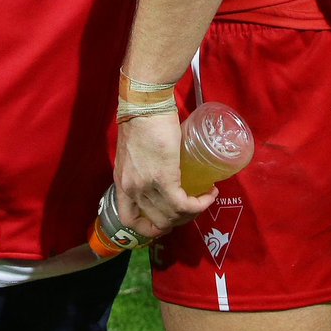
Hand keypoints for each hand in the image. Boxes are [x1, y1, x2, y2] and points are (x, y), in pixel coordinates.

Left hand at [113, 113, 217, 238]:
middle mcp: (131, 190)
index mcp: (122, 183)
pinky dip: (199, 204)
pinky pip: (183, 204)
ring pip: (172, 216)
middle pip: (156, 223)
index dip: (149, 227)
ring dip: (193, 211)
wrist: (145, 103)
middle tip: (192, 206)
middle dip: (178, 220)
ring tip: (204, 197)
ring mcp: (146, 186)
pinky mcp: (164, 179)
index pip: (130, 220)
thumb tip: (162, 170)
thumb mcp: (135, 151)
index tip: (165, 220)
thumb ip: (143, 166)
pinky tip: (209, 194)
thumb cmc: (140, 119)